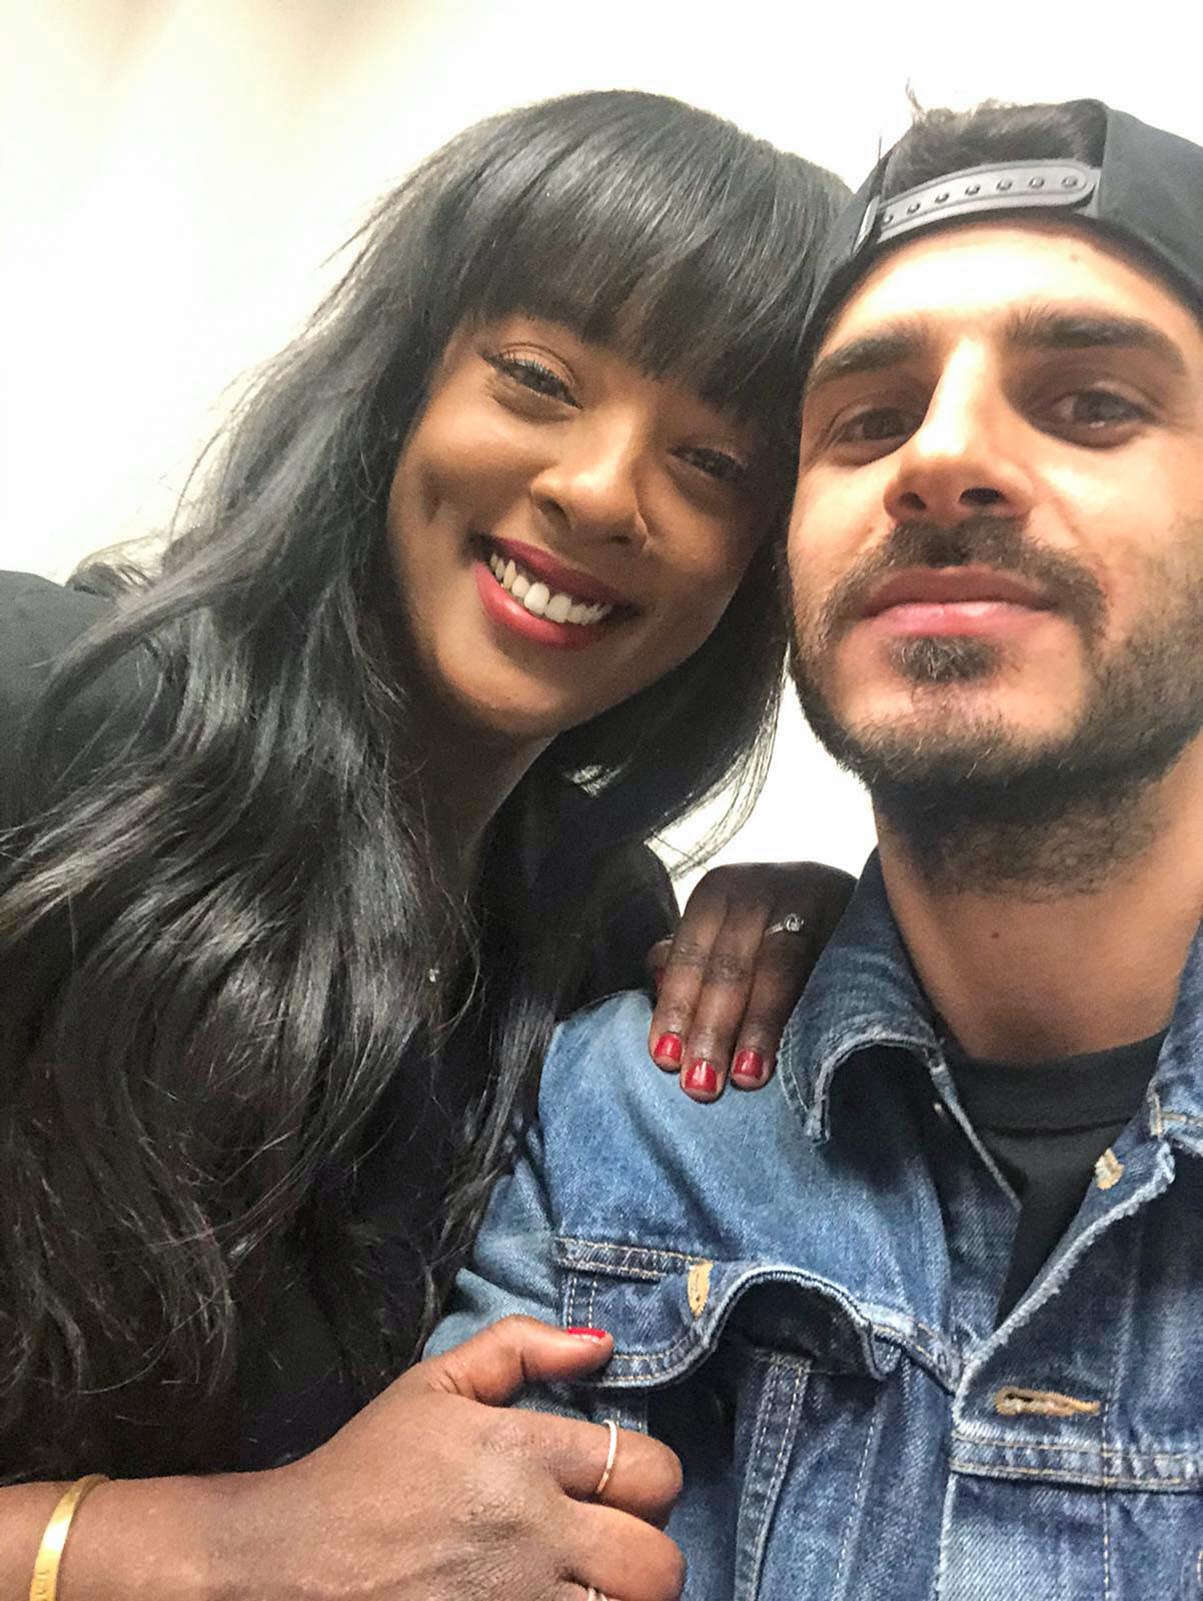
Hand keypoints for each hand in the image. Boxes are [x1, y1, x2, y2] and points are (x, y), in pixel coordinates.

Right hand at [231, 1317, 683, 1600]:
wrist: (287, 1563)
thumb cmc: (364, 1470)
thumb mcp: (433, 1385)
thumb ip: (519, 1347)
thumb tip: (601, 1343)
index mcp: (524, 1455)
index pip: (651, 1472)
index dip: (649, 1482)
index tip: (618, 1490)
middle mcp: (531, 1533)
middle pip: (658, 1566)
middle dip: (646, 1560)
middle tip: (611, 1553)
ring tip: (584, 1587)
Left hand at [647, 860, 854, 1100]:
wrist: (843, 894)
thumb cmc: (766, 923)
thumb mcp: (722, 929)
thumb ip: (689, 958)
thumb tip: (657, 983)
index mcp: (719, 892)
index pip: (691, 953)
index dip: (677, 1007)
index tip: (665, 1058)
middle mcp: (761, 888)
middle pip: (730, 965)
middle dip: (713, 1028)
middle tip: (701, 1084)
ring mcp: (809, 900)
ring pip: (777, 968)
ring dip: (759, 1027)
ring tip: (745, 1077)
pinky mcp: (852, 920)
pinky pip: (827, 970)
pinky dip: (810, 1012)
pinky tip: (801, 1048)